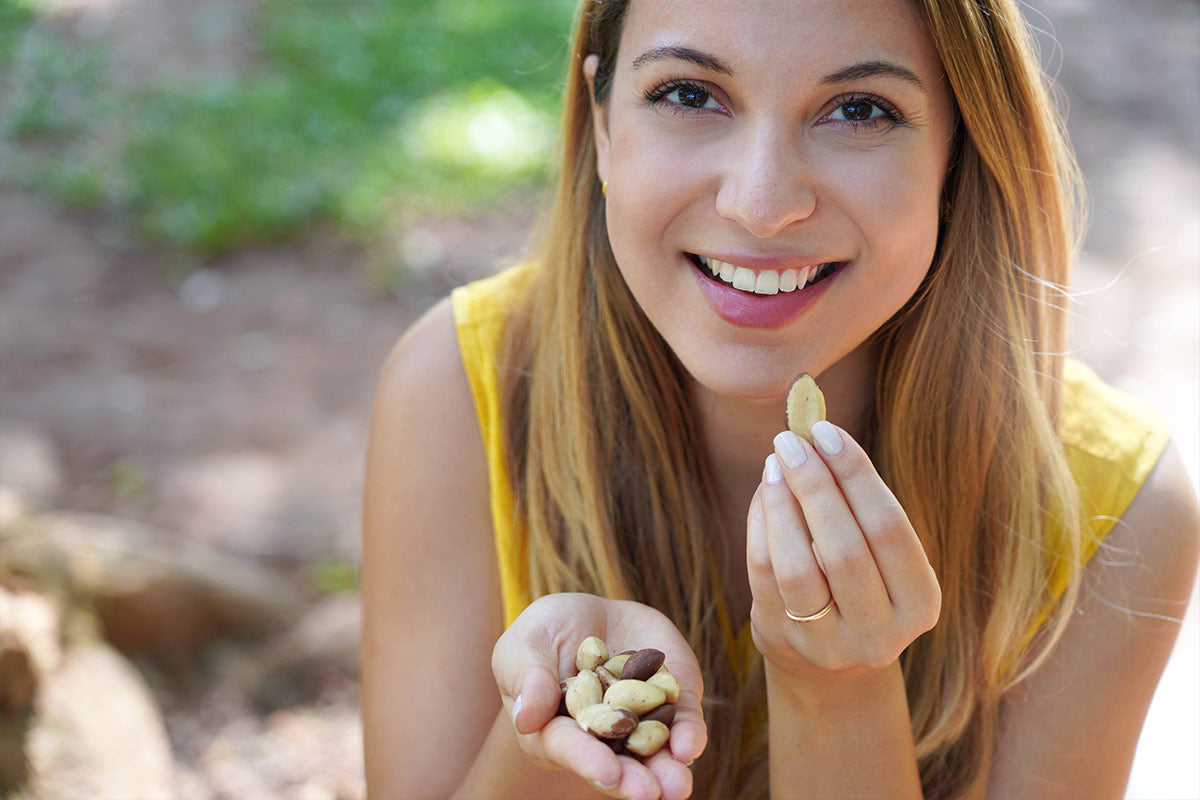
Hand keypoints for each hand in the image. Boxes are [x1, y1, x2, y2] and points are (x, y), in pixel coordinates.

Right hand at [493, 592, 706, 799]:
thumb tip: (526, 720)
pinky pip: (683, 722)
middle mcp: (600, 737)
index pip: (568, 747)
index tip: (607, 772)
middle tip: (648, 793)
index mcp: (555, 730)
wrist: (594, 610)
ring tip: (677, 786)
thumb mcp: (526, 642)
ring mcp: (640, 723)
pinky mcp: (672, 702)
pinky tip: (689, 746)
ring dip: (666, 771)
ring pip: (654, 754)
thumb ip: (527, 677)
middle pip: (615, 763)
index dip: (586, 760)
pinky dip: (688, 735)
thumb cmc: (547, 630)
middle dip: (632, 780)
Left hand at [745, 421, 940, 678]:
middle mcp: (880, 633)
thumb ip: (856, 498)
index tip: (826, 432)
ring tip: (774, 465)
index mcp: (920, 603)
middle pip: (844, 551)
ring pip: (797, 570)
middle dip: (815, 487)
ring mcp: (829, 646)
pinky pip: (764, 577)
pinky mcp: (784, 642)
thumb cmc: (860, 578)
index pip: (889, 529)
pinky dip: (760, 527)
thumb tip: (815, 432)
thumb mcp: (876, 549)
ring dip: (781, 507)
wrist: (832, 657)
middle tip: (791, 441)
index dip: (856, 476)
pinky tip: (764, 494)